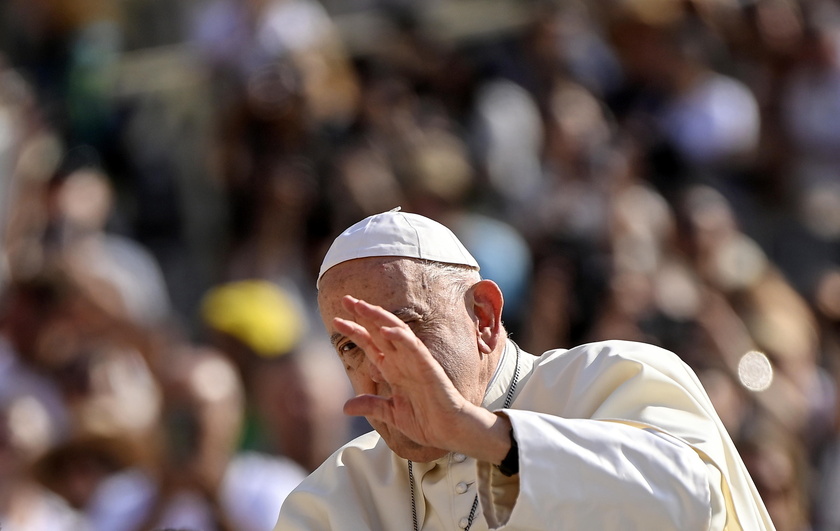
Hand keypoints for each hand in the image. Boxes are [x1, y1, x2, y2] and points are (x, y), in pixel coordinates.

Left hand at [334, 295, 509, 461]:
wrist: (448, 431)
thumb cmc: (425, 420)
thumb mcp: (390, 413)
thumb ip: (370, 405)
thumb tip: (345, 407)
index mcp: (393, 369)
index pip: (370, 343)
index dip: (354, 331)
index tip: (336, 320)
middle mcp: (402, 360)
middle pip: (379, 330)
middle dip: (363, 314)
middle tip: (346, 299)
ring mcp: (414, 361)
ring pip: (396, 331)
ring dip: (378, 318)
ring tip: (361, 306)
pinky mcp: (428, 366)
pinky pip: (413, 347)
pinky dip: (400, 337)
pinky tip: (384, 330)